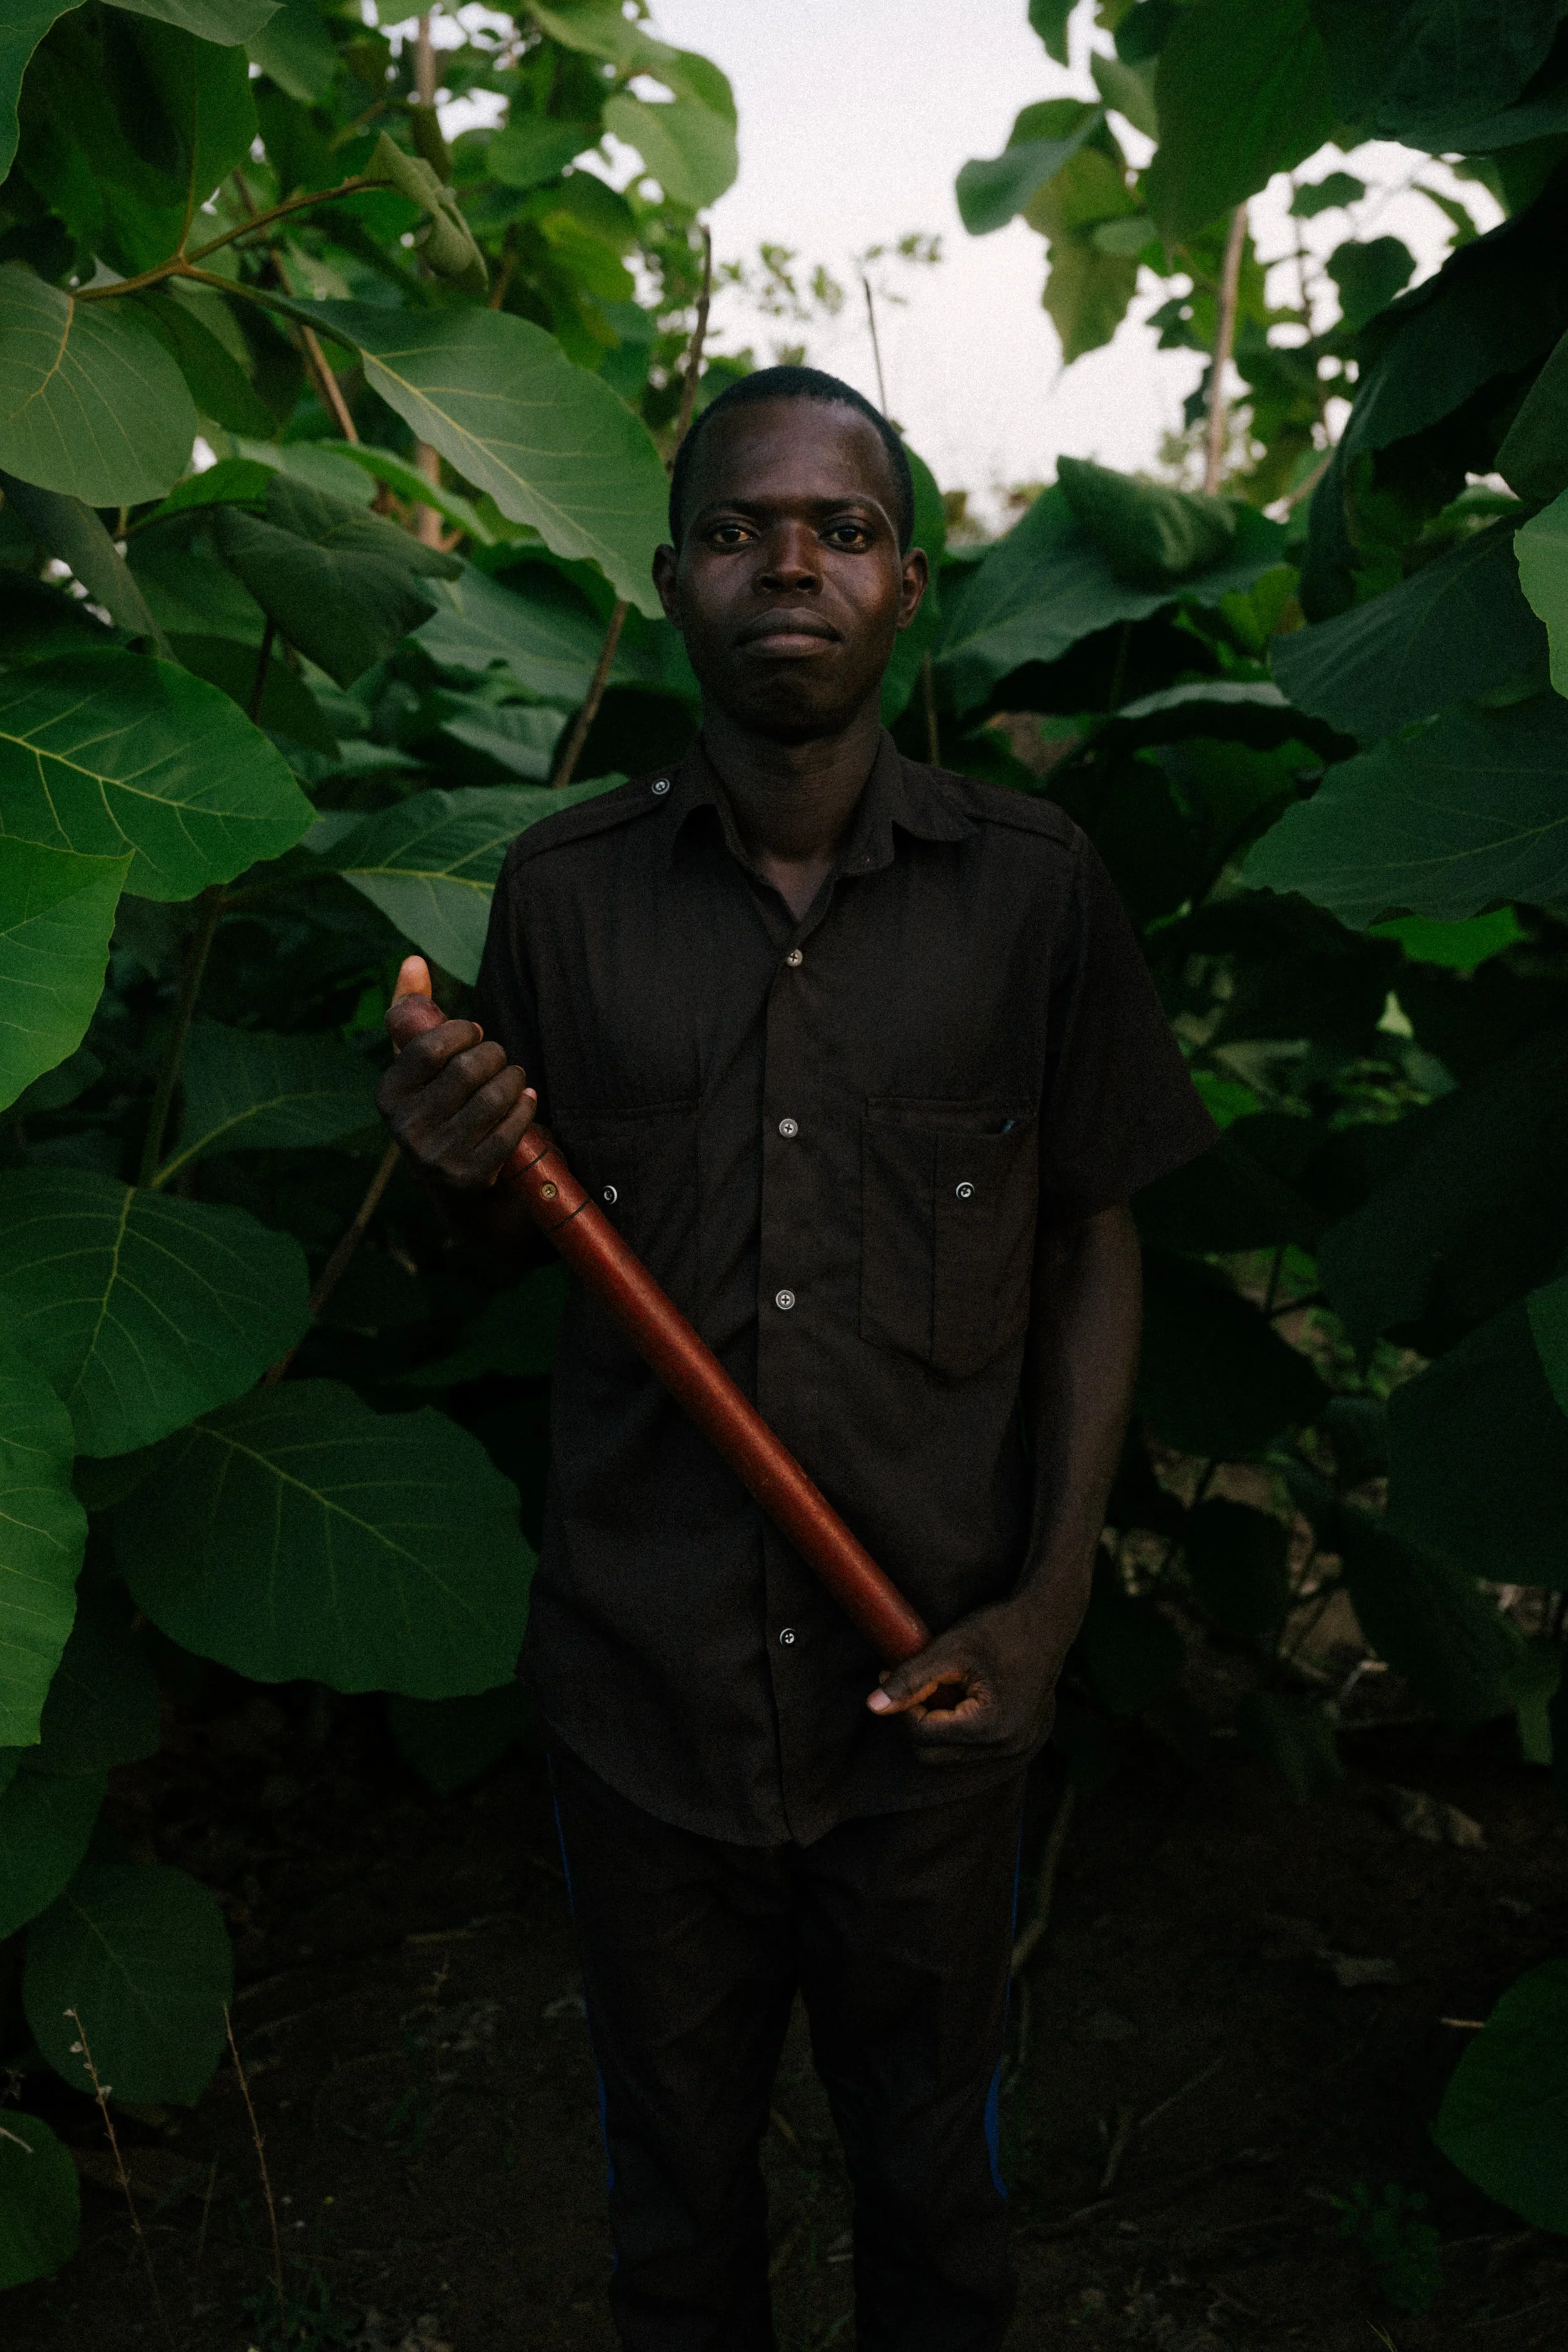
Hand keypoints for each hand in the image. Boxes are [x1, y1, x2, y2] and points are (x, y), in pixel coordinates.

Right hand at [378, 955, 536, 1189]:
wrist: (456, 1190)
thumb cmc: (439, 1108)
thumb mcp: (419, 1068)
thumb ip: (413, 1013)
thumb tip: (413, 960)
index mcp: (387, 1095)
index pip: (427, 1047)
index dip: (460, 1032)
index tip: (475, 1032)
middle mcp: (405, 1128)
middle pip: (466, 1070)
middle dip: (493, 1055)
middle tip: (499, 1056)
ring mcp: (435, 1156)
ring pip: (491, 1098)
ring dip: (513, 1079)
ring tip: (514, 1076)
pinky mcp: (467, 1176)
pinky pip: (509, 1130)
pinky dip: (524, 1108)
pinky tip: (526, 1100)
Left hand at [865, 1595, 1060, 1765]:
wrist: (1049, 1618)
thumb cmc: (1000, 1628)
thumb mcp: (949, 1648)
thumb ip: (911, 1679)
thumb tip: (873, 1707)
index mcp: (991, 1727)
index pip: (923, 1736)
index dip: (902, 1707)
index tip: (895, 1676)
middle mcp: (1009, 1747)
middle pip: (934, 1756)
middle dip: (918, 1721)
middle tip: (916, 1685)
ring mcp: (1020, 1747)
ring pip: (953, 1756)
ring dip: (938, 1727)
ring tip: (942, 1687)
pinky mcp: (1024, 1740)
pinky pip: (975, 1750)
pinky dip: (959, 1729)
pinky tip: (963, 1697)